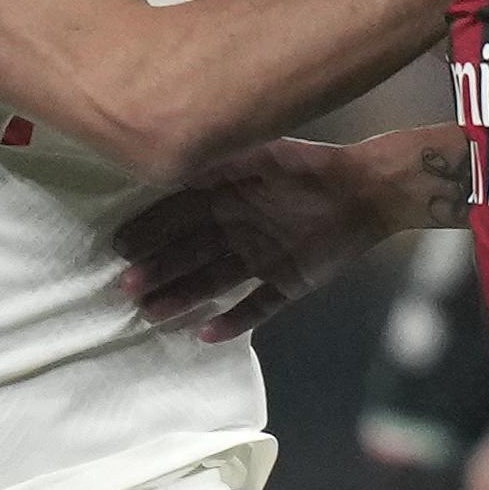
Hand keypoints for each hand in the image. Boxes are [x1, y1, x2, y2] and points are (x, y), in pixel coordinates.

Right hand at [114, 135, 411, 342]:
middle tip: (127, 286)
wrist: (369, 189)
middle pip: (190, 254)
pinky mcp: (288, 282)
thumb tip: (171, 168)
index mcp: (227, 198)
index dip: (150, 230)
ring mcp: (260, 259)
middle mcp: (237, 230)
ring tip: (150, 312)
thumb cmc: (311, 167)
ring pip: (213, 282)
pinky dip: (234, 321)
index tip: (119, 246)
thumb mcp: (263, 154)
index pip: (178, 216)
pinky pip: (257, 306)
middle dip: (158, 269)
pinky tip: (206, 335)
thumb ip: (221, 162)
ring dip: (182, 297)